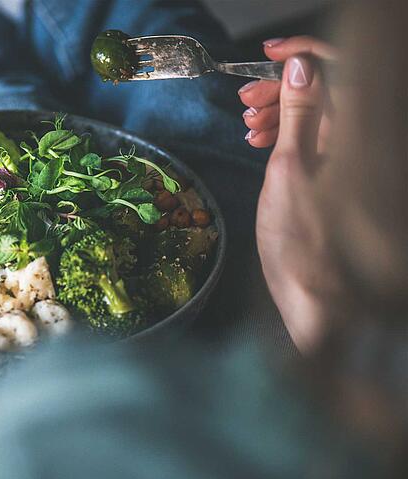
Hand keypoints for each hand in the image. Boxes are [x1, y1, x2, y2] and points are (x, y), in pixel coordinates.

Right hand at [254, 49, 354, 350]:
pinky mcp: (338, 175)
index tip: (270, 56)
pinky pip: (316, 136)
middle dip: (285, 86)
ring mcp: (351, 159)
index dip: (305, 54)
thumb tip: (302, 67)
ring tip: (248, 127)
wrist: (313, 295)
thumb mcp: (289, 170)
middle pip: (328, 88)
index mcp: (357, 134)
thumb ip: (298, 114)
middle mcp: (361, 141)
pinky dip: (288, 133)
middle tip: (246, 101)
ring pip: (318, 112)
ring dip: (282, 110)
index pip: (340, 69)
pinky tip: (262, 143)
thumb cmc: (300, 243)